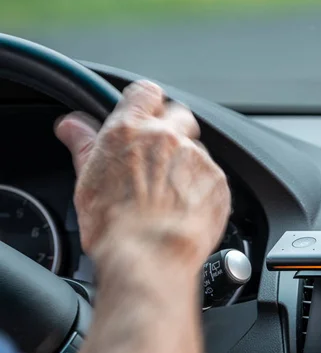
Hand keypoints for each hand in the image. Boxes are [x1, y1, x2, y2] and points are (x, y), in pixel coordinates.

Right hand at [55, 80, 230, 267]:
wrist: (151, 258)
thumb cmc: (115, 227)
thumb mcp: (88, 181)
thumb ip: (83, 145)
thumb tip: (71, 125)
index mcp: (130, 130)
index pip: (145, 93)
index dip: (146, 105)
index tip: (144, 120)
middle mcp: (167, 138)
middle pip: (178, 115)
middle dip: (171, 131)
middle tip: (158, 159)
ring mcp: (197, 159)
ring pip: (196, 149)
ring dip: (186, 163)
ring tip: (170, 194)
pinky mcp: (217, 182)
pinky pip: (211, 176)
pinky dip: (202, 187)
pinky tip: (185, 208)